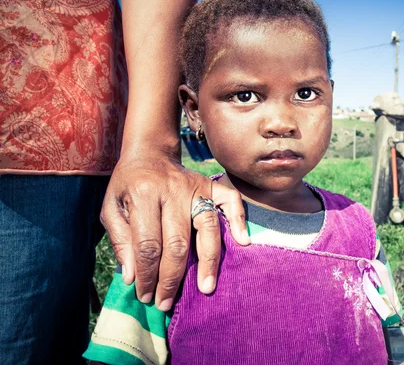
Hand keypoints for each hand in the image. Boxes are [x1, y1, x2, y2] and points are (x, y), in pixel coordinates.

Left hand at [100, 152, 248, 310]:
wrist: (148, 153)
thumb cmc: (127, 185)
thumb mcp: (111, 208)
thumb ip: (120, 240)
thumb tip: (133, 276)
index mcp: (143, 194)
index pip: (147, 243)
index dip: (146, 274)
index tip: (145, 295)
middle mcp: (173, 190)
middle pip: (177, 242)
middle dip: (172, 278)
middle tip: (166, 301)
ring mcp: (195, 186)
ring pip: (207, 227)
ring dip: (207, 261)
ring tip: (205, 287)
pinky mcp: (211, 184)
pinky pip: (231, 201)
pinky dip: (239, 220)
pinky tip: (242, 241)